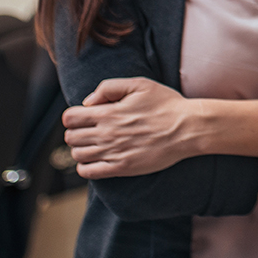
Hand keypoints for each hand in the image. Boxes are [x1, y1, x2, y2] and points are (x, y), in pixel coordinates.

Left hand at [63, 77, 198, 178]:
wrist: (188, 128)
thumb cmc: (166, 104)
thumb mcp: (139, 84)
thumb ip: (109, 87)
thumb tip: (88, 102)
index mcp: (108, 113)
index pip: (70, 118)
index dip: (73, 116)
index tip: (84, 116)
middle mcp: (106, 134)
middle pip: (71, 137)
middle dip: (75, 132)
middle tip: (89, 131)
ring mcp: (113, 152)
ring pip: (77, 155)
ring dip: (80, 149)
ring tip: (93, 145)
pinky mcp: (122, 168)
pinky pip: (89, 172)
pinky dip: (85, 167)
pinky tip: (96, 160)